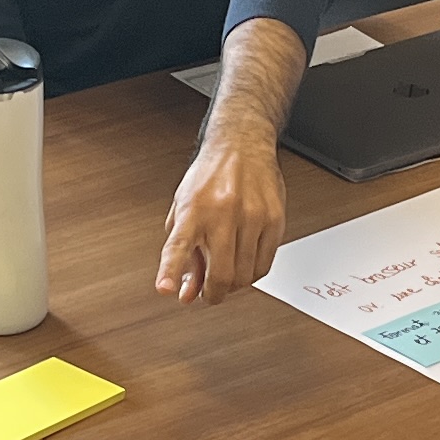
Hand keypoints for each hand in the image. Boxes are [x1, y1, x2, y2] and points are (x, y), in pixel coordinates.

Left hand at [159, 132, 287, 302]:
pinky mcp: (275, 220)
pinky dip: (252, 273)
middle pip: (222, 274)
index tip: (164, 288)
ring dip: (233, 284)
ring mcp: (253, 216)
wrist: (242, 146)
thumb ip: (184, 254)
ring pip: (245, 276)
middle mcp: (223, 212)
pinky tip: (244, 263)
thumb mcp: (184, 211)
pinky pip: (264, 266)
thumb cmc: (210, 177)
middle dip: (213, 294)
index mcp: (194, 209)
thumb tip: (186, 292)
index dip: (171, 270)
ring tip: (227, 271)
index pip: (179, 245)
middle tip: (208, 293)